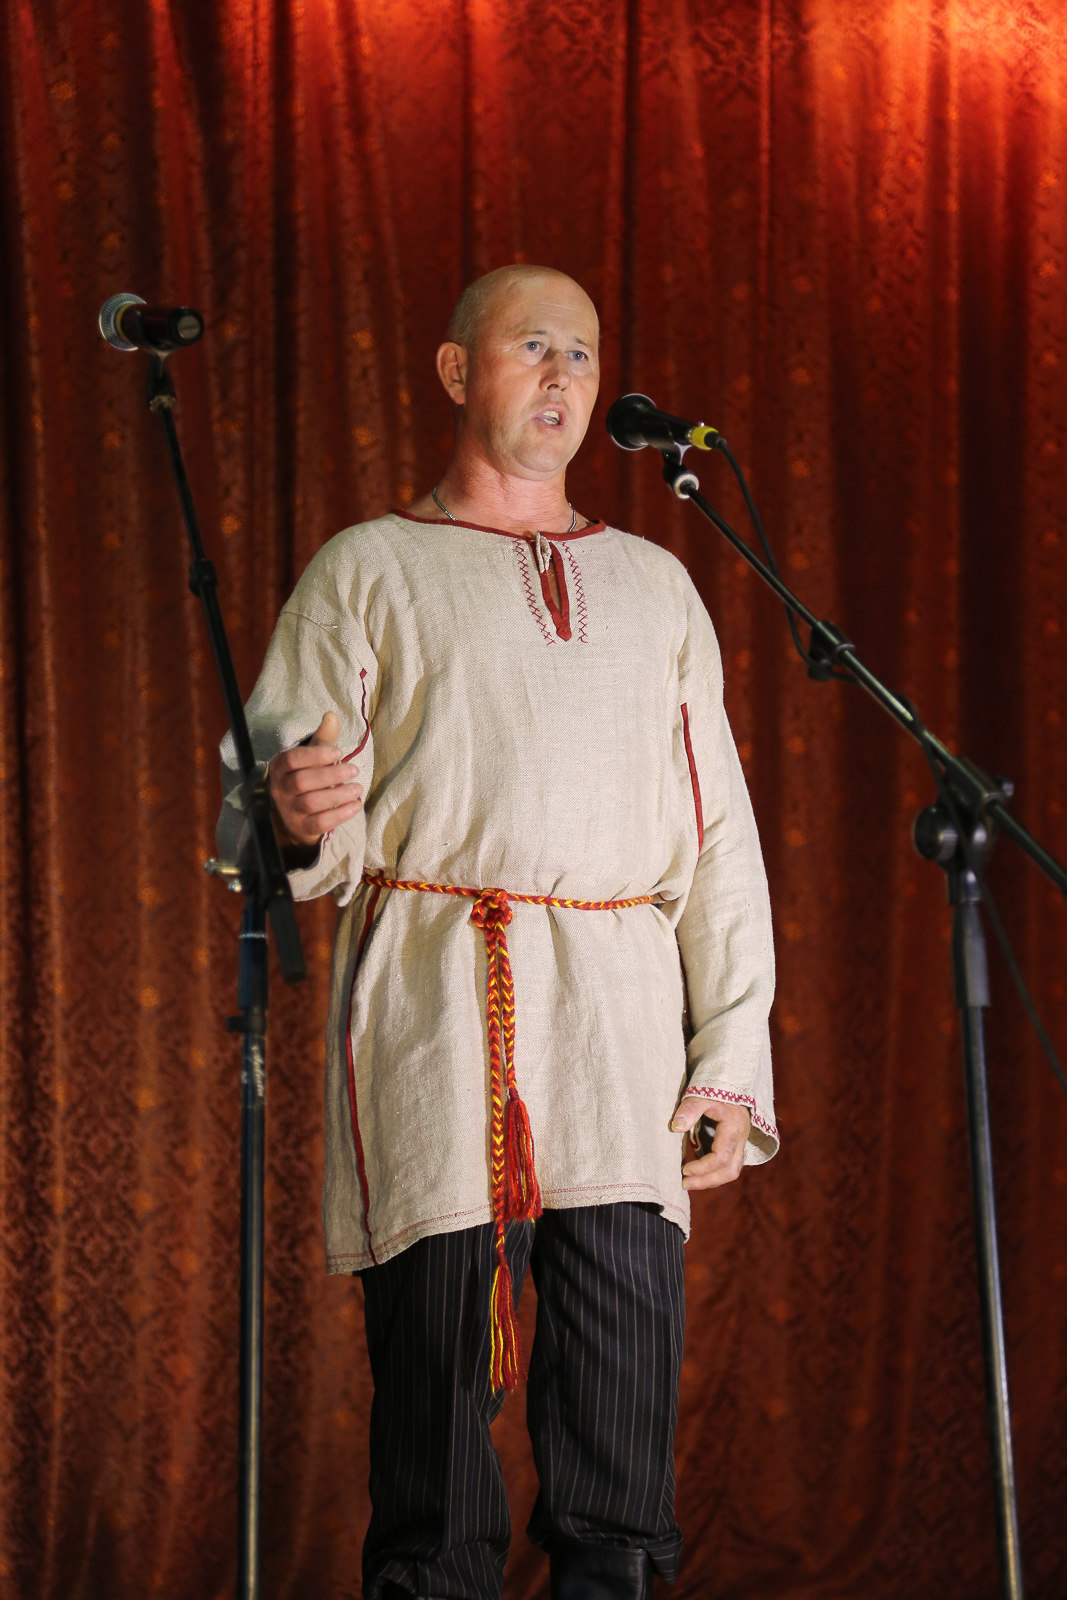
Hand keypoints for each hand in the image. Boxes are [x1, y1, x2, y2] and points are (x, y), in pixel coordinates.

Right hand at [266, 711, 362, 847]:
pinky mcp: (301, 828)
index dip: (316, 755)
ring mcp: (288, 811)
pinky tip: (355, 806)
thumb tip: (331, 716)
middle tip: (354, 770)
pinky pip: (320, 822)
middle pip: (303, 782)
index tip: (339, 752)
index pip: (293, 759)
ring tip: (358, 788)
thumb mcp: (312, 757)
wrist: (295, 816)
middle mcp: (279, 789)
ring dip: (338, 795)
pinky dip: (340, 814)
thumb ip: (323, 738)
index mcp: (280, 767)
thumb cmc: (306, 778)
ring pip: (311, 802)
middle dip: (331, 775)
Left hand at [671, 1096, 750, 1190]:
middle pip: (730, 1171)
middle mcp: (741, 1137)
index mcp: (734, 1126)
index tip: (684, 1169)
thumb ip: (690, 1109)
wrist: (730, 1082)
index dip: (702, 1168)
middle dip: (708, 1181)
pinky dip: (715, 1173)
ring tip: (691, 1182)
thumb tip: (675, 1127)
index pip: (721, 1158)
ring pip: (732, 1170)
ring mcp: (741, 1142)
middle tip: (685, 1184)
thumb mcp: (701, 1094)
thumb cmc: (714, 1087)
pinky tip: (699, 1173)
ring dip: (712, 1180)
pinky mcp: (737, 1144)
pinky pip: (730, 1165)